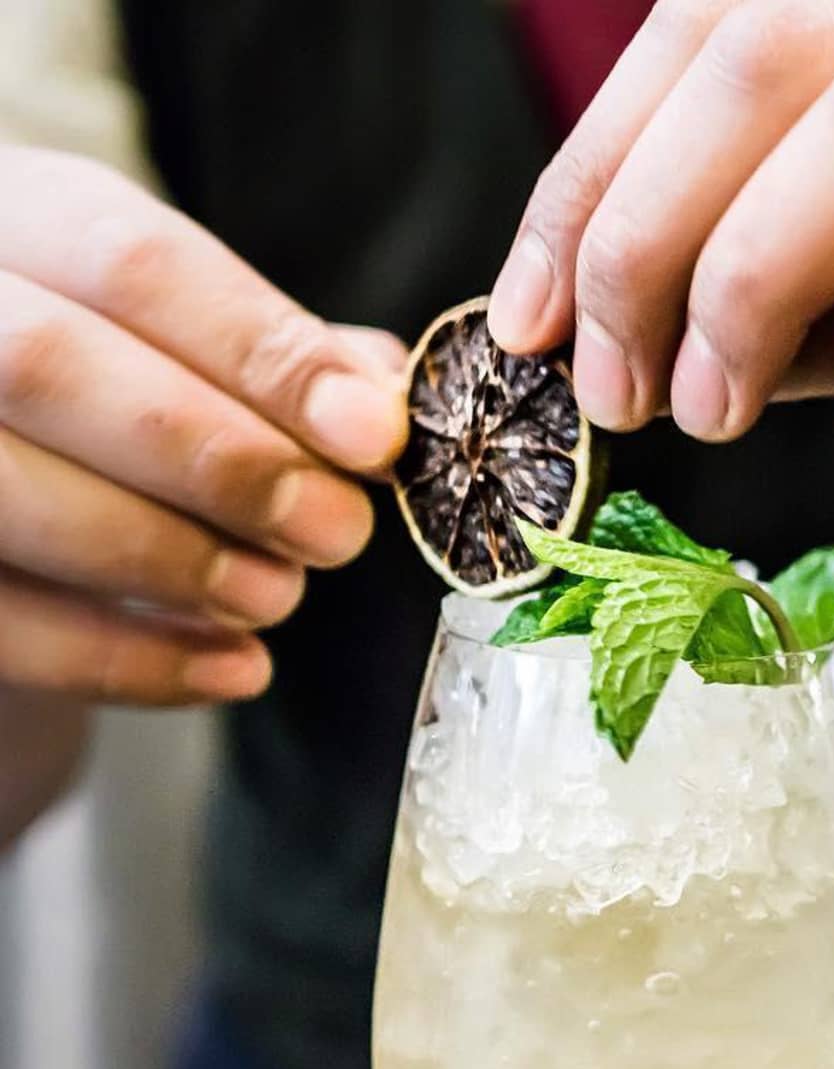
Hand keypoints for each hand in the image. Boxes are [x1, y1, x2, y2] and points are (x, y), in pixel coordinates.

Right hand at [0, 146, 408, 704]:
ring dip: (172, 559)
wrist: (10, 472)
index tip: (374, 436)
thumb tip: (383, 398)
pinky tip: (234, 669)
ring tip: (277, 596)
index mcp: (24, 221)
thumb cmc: (120, 390)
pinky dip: (125, 658)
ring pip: (6, 489)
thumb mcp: (190, 341)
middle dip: (221, 462)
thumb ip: (280, 358)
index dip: (263, 354)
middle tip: (337, 532)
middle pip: (50, 366)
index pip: (132, 261)